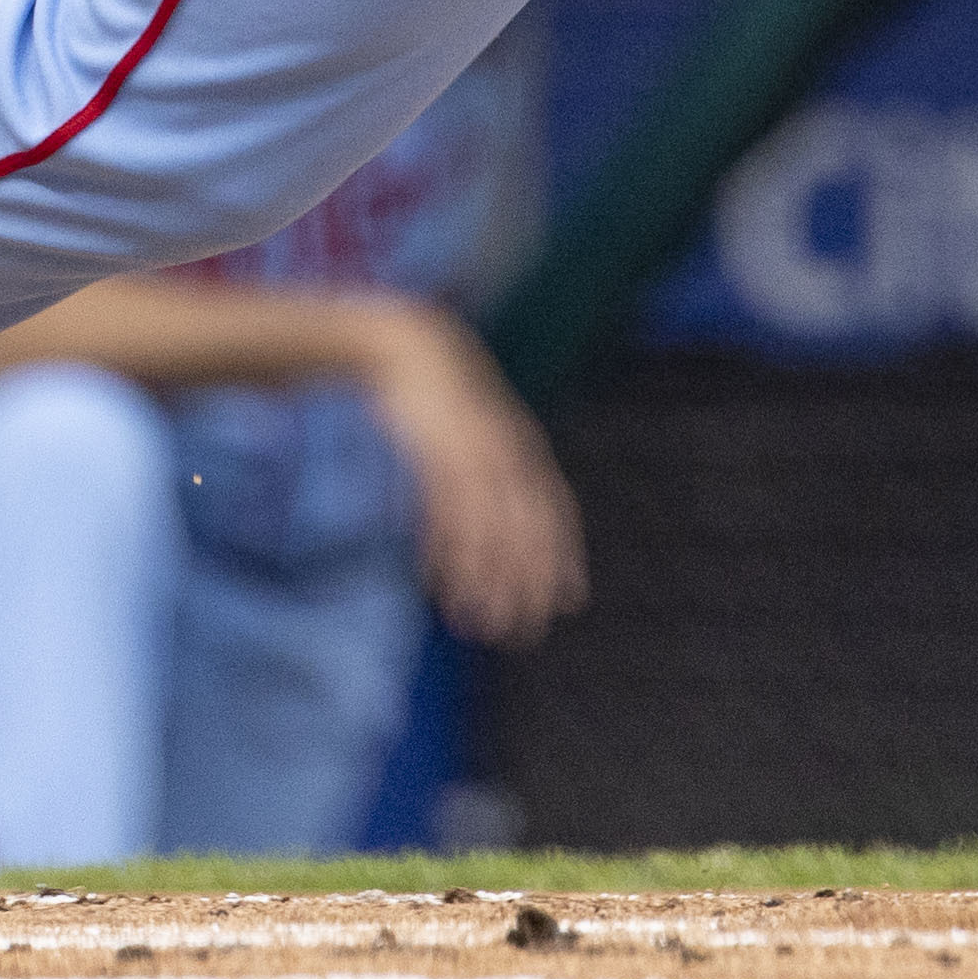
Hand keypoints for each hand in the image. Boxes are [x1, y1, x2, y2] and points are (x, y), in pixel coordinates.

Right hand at [363, 307, 586, 644]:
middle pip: (526, 528)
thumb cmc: (446, 403)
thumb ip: (496, 472)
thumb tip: (502, 526)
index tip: (569, 602)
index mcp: (523, 449)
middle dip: (527, 583)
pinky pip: (446, 510)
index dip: (563, 557)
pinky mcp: (434, 450)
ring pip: (487, 527)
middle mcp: (505, 453)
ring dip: (486, 580)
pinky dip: (447, 550)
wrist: (408, 347)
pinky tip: (439, 584)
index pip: (555, 512)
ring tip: (480, 625)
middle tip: (523, 631)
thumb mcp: (478, 434)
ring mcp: (471, 451)